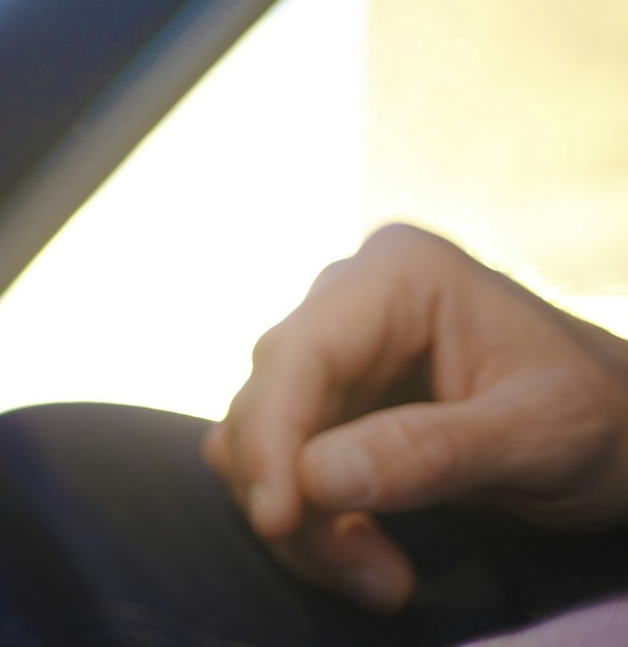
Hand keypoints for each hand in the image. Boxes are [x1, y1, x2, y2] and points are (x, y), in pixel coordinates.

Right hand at [203, 224, 627, 612]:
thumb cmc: (606, 421)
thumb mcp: (543, 437)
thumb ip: (434, 452)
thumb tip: (317, 477)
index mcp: (400, 275)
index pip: (302, 353)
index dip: (274, 438)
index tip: (278, 519)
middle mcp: (349, 299)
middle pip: (269, 400)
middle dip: (298, 497)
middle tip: (374, 579)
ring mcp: (336, 350)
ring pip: (262, 440)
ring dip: (304, 521)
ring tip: (382, 579)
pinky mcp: (330, 402)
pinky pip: (283, 463)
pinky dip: (311, 520)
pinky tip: (366, 556)